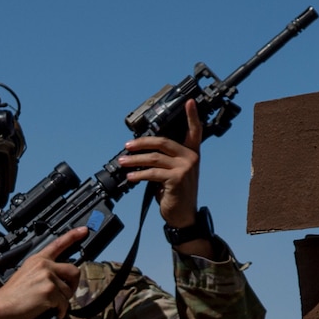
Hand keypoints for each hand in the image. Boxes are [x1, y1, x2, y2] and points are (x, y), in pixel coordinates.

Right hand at [0, 227, 87, 318]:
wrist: (2, 305)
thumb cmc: (12, 294)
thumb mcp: (26, 273)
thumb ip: (43, 271)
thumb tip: (59, 279)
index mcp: (38, 259)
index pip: (58, 244)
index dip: (73, 236)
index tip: (84, 230)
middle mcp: (45, 265)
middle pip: (74, 270)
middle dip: (74, 284)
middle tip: (67, 293)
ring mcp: (48, 278)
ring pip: (69, 290)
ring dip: (64, 300)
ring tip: (51, 304)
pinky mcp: (50, 291)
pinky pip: (65, 303)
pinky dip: (61, 311)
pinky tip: (55, 313)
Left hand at [118, 99, 205, 235]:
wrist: (183, 217)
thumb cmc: (176, 194)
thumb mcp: (173, 174)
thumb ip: (164, 160)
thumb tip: (141, 153)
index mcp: (192, 153)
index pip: (195, 130)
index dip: (192, 115)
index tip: (188, 101)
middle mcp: (191, 157)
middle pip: (163, 142)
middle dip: (142, 143)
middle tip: (127, 146)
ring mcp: (185, 167)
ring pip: (154, 157)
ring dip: (135, 160)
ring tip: (123, 162)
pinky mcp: (177, 179)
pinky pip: (153, 173)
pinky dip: (139, 174)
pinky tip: (130, 177)